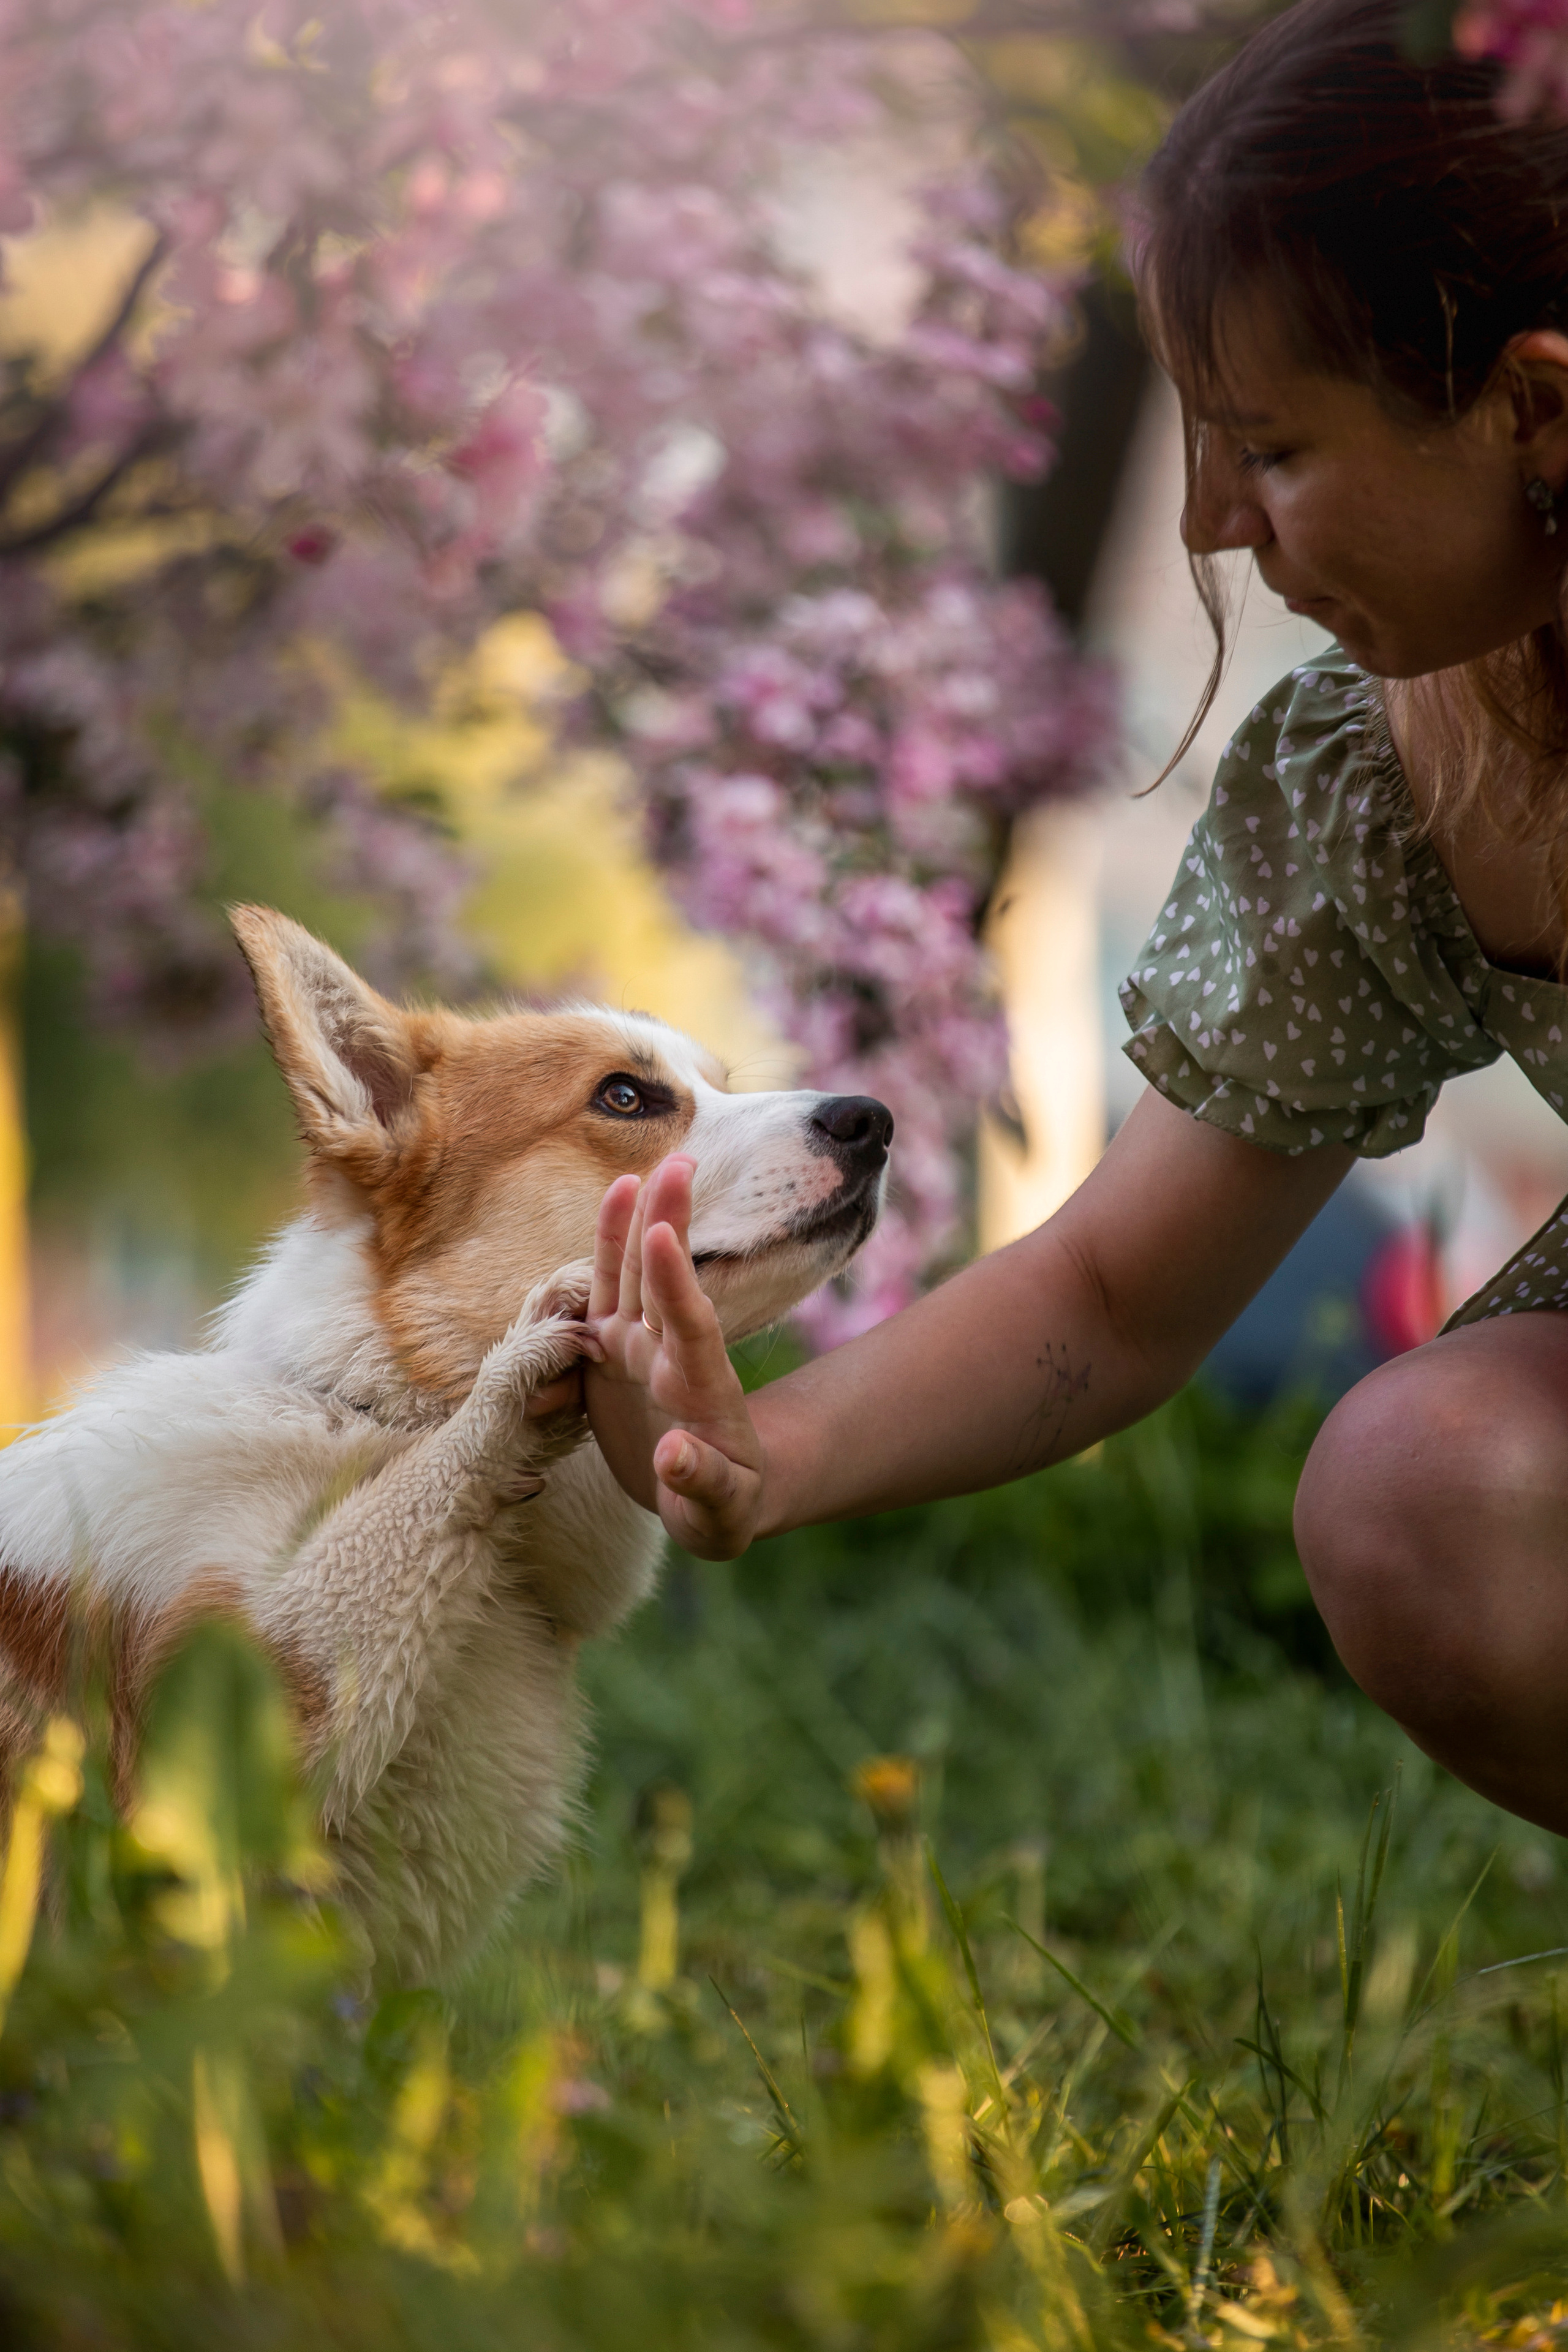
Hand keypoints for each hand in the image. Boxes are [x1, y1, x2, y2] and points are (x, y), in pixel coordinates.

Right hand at [584, 1155, 766, 1558]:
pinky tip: (614, 1198)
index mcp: (701, 1392)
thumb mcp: (723, 1512)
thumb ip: (702, 1484)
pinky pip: (605, 1294)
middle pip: (666, 1285)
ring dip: (636, 1226)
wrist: (715, 1496)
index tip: (662, 1235)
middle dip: (669, 1226)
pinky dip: (605, 1250)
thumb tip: (674, 1457)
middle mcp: (671, 1357)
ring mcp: (641, 1351)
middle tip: (676, 1163)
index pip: (690, 1328)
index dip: (675, 1282)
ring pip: (634, 1279)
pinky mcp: (613, 1356)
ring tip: (638, 1171)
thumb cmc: (727, 1507)